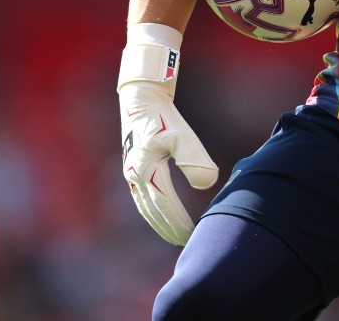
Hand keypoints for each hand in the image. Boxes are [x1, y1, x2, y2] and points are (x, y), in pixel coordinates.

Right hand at [118, 24, 218, 245]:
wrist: (142, 95)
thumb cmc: (163, 115)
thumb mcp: (181, 134)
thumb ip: (194, 159)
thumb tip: (206, 184)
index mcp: (144, 171)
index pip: (164, 206)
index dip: (178, 223)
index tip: (191, 235)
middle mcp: (134, 175)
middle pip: (151, 211)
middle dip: (167, 228)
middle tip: (185, 242)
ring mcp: (131, 171)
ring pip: (145, 205)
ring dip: (159, 221)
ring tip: (174, 233)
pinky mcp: (134, 164)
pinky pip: (143, 195)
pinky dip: (153, 208)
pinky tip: (163, 211)